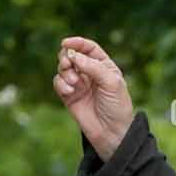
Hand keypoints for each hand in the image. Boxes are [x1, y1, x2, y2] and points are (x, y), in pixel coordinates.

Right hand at [53, 36, 137, 160]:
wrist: (111, 132)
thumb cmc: (116, 106)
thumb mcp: (110, 82)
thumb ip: (92, 66)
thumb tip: (73, 54)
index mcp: (104, 66)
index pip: (88, 48)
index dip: (77, 43)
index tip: (66, 43)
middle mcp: (90, 73)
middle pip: (72, 55)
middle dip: (67, 57)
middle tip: (68, 64)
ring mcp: (79, 84)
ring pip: (63, 68)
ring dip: (65, 72)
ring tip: (74, 83)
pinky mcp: (69, 96)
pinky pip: (58, 82)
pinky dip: (61, 84)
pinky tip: (69, 91)